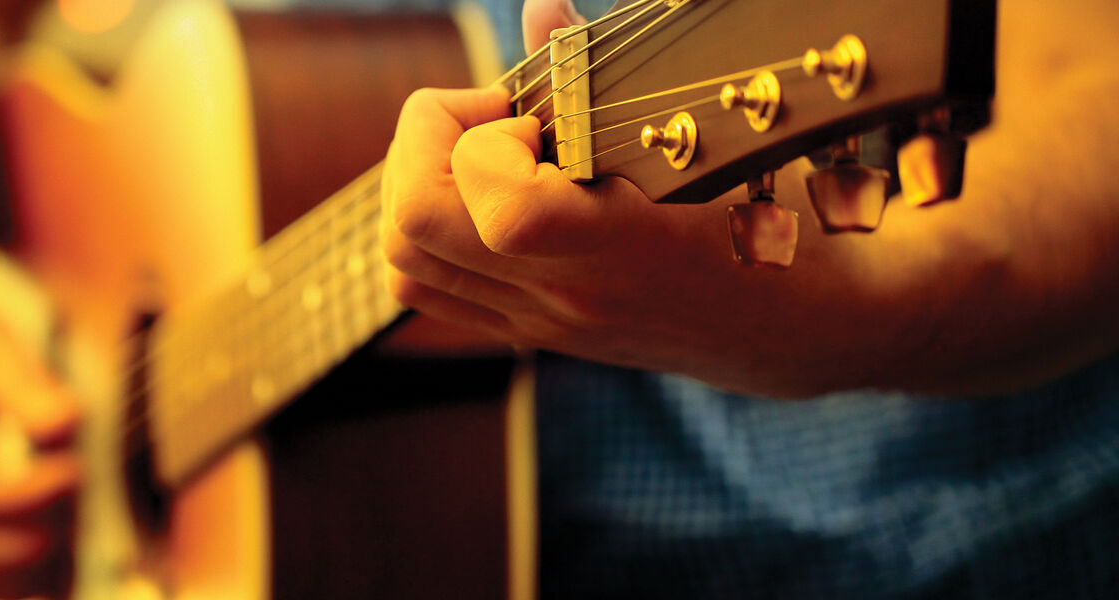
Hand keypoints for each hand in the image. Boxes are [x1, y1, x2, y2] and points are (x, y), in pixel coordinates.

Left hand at [380, 0, 1015, 395]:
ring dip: (418, 188)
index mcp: (621, 242)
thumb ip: (603, 73)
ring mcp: (543, 321)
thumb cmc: (774, 210)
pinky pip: (426, 292)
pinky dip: (426, 234)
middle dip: (423, 146)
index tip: (525, 108)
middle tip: (488, 118)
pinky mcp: (533, 334)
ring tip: (483, 152)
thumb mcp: (709, 132)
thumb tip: (541, 9)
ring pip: (402, 264)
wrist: (809, 325)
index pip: (496, 203)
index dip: (480, 133)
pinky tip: (481, 194)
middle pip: (411, 229)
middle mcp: (568, 292)